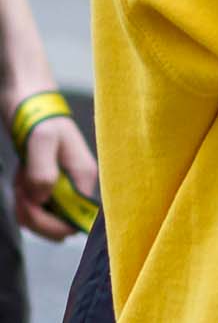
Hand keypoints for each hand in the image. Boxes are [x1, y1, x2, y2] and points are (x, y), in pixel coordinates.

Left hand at [13, 115, 95, 240]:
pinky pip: (36, 207)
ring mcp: (62, 186)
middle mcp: (77, 185)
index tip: (33, 205)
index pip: (79, 219)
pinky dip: (23, 200)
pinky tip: (21, 179)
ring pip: (46, 218)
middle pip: (62, 225)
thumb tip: (42, 199)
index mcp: (84, 175)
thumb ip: (43, 172)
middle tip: (22, 193)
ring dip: (26, 207)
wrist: (28, 104)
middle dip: (36, 216)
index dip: (54, 223)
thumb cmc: (40, 118)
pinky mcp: (49, 185)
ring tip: (21, 181)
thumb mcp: (41, 140)